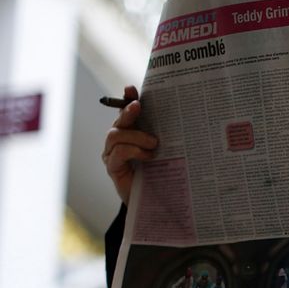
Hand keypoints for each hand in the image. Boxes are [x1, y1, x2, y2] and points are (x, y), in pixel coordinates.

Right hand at [102, 86, 157, 203]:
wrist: (153, 198)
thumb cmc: (157, 172)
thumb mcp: (163, 150)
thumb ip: (162, 134)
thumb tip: (176, 117)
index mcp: (131, 133)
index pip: (126, 112)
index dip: (126, 99)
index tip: (131, 89)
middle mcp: (118, 141)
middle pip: (119, 121)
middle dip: (128, 111)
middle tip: (138, 105)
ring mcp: (112, 154)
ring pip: (115, 135)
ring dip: (136, 136)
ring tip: (153, 144)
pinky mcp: (112, 167)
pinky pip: (117, 153)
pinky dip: (133, 151)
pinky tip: (148, 156)